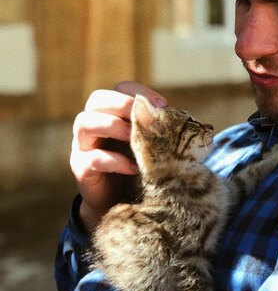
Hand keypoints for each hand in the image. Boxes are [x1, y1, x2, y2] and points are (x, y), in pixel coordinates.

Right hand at [70, 81, 166, 231]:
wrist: (118, 201)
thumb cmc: (138, 165)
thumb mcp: (150, 144)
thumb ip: (160, 130)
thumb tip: (184, 120)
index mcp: (112, 112)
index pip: (120, 88)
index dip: (139, 92)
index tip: (162, 104)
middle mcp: (93, 123)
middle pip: (96, 99)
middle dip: (121, 104)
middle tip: (143, 116)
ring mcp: (82, 144)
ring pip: (85, 123)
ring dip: (113, 126)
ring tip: (134, 138)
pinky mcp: (80, 167)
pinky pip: (92, 158)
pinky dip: (114, 161)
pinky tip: (134, 168)